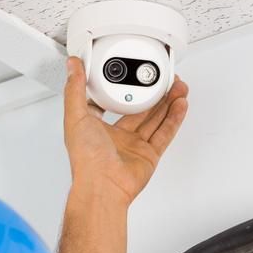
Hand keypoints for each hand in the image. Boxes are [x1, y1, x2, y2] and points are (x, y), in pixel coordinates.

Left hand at [63, 56, 188, 205]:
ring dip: (167, 101)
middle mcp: (117, 136)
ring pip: (156, 118)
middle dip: (153, 92)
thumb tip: (72, 66)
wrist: (103, 186)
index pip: (112, 101)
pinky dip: (174, 118)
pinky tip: (180, 105)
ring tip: (177, 86)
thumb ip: (74, 89)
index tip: (130, 72)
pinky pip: (164, 133)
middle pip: (140, 108)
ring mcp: (134, 145)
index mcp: (98, 126)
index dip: (122, 86)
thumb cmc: (87, 160)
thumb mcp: (75, 117)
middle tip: (163, 78)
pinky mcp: (149, 154)